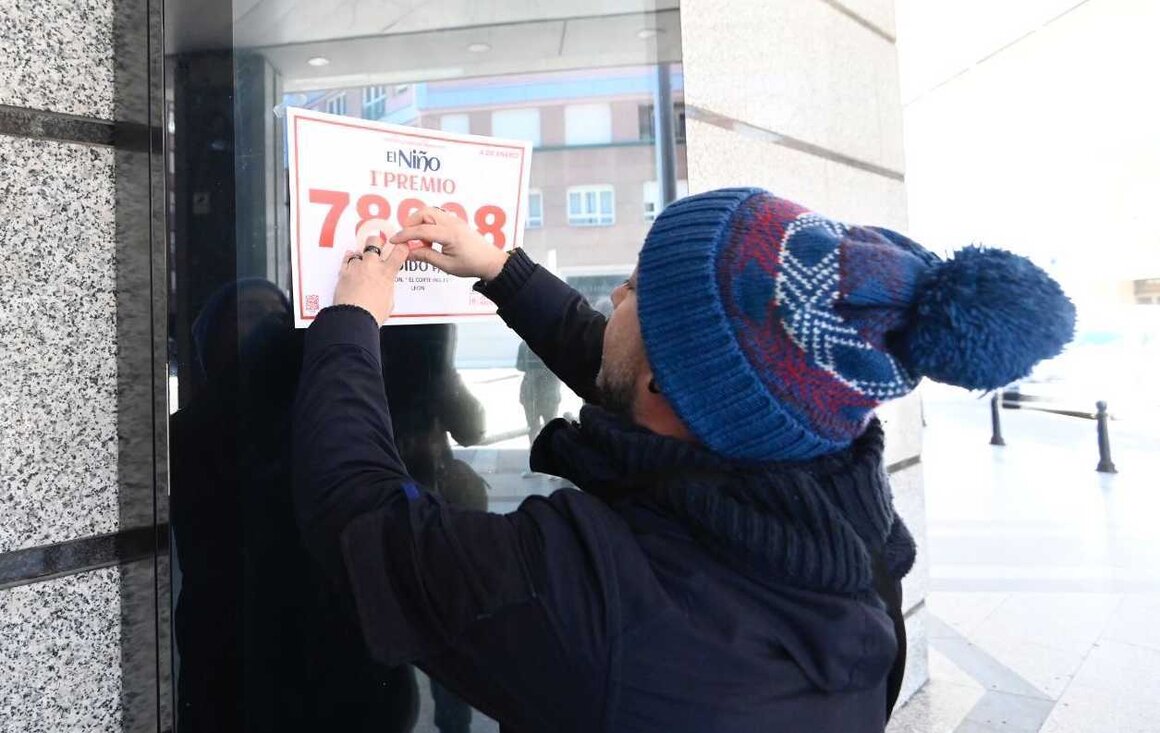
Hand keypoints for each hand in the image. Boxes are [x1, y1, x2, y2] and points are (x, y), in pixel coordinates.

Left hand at [333, 243, 409, 324]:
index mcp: (386, 273)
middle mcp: (371, 266)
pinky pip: (346, 259)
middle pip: (375, 241)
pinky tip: (351, 260)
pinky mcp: (344, 272)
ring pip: (358, 251)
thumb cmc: (371, 314)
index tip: (400, 247)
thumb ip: (387, 288)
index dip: (401, 246)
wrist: (354, 318)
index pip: (399, 251)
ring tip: (362, 263)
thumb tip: (385, 288)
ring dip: (361, 256)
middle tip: (378, 247)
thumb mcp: (388, 301)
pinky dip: (349, 259)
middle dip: (377, 243)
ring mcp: (356, 267)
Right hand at [389, 206, 507, 280]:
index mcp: (450, 234)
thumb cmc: (472, 265)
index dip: (405, 235)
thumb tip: (408, 253)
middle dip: (411, 223)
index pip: (421, 231)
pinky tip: (430, 240)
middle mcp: (452, 223)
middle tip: (406, 238)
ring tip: (421, 242)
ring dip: (420, 222)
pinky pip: (438, 216)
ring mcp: (455, 220)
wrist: (491, 262)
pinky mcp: (456, 221)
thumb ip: (426, 256)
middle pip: (424, 212)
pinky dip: (429, 223)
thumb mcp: (446, 265)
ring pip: (431, 211)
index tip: (394, 241)